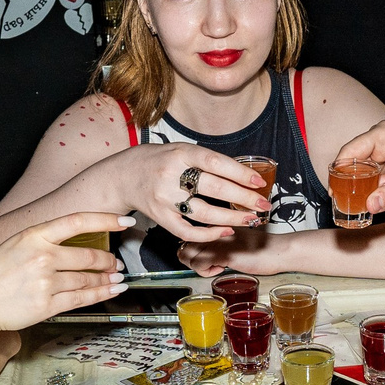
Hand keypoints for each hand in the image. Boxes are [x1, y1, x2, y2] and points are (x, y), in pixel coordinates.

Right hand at [0, 211, 126, 332]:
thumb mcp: (15, 245)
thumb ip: (43, 241)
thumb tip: (74, 241)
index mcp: (33, 236)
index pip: (78, 222)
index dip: (106, 220)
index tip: (124, 221)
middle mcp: (42, 256)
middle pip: (88, 255)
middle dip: (107, 260)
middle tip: (116, 262)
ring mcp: (45, 281)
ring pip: (87, 279)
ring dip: (106, 279)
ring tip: (116, 278)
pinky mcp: (46, 304)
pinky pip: (81, 299)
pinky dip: (100, 295)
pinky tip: (109, 291)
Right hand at [121, 143, 269, 241]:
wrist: (120, 176)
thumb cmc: (156, 161)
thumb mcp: (179, 150)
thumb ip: (204, 161)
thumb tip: (241, 174)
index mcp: (179, 153)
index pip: (215, 162)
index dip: (240, 173)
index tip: (259, 182)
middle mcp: (170, 175)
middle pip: (214, 188)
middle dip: (243, 198)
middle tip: (264, 205)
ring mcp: (164, 199)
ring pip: (204, 213)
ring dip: (232, 218)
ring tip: (251, 219)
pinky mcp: (160, 217)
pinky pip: (188, 231)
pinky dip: (209, 234)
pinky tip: (226, 231)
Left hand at [177, 230, 313, 275]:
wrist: (279, 250)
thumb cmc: (262, 248)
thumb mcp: (237, 242)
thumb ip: (221, 243)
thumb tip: (209, 254)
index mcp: (217, 225)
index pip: (190, 236)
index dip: (193, 250)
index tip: (206, 257)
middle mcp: (213, 230)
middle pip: (183, 245)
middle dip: (191, 260)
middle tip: (207, 264)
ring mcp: (217, 240)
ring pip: (187, 255)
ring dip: (198, 266)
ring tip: (215, 267)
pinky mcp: (223, 252)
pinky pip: (200, 264)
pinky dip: (207, 271)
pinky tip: (222, 269)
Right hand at [335, 118, 384, 217]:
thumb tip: (370, 203)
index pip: (352, 150)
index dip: (340, 170)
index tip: (334, 191)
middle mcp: (379, 141)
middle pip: (349, 162)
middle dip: (347, 182)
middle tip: (343, 202)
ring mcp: (378, 155)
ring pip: (354, 173)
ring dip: (356, 189)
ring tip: (361, 203)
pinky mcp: (379, 169)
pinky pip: (362, 181)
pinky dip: (363, 193)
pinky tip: (369, 203)